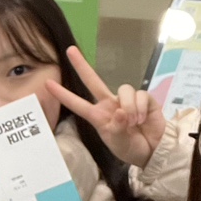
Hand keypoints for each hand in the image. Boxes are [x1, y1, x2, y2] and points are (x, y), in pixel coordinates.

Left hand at [47, 46, 165, 168]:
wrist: (153, 151)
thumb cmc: (130, 148)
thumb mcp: (118, 142)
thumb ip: (117, 129)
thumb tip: (121, 111)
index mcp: (98, 116)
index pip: (78, 104)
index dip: (63, 95)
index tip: (47, 84)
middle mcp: (110, 104)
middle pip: (93, 80)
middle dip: (81, 65)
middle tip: (70, 50)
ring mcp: (127, 99)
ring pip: (125, 89)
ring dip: (130, 107)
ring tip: (134, 122)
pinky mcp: (145, 98)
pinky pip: (141, 95)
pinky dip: (142, 108)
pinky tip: (143, 119)